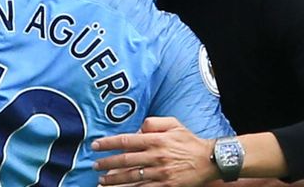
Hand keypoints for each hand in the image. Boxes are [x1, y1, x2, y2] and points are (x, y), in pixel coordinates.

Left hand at [92, 117, 218, 186]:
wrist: (209, 160)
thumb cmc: (189, 141)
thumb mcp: (173, 124)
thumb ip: (153, 122)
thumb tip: (137, 129)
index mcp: (156, 140)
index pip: (126, 141)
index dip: (108, 143)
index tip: (95, 145)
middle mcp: (156, 156)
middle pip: (125, 160)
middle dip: (107, 163)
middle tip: (94, 165)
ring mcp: (160, 173)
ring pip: (131, 177)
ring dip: (113, 179)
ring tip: (101, 180)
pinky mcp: (166, 186)